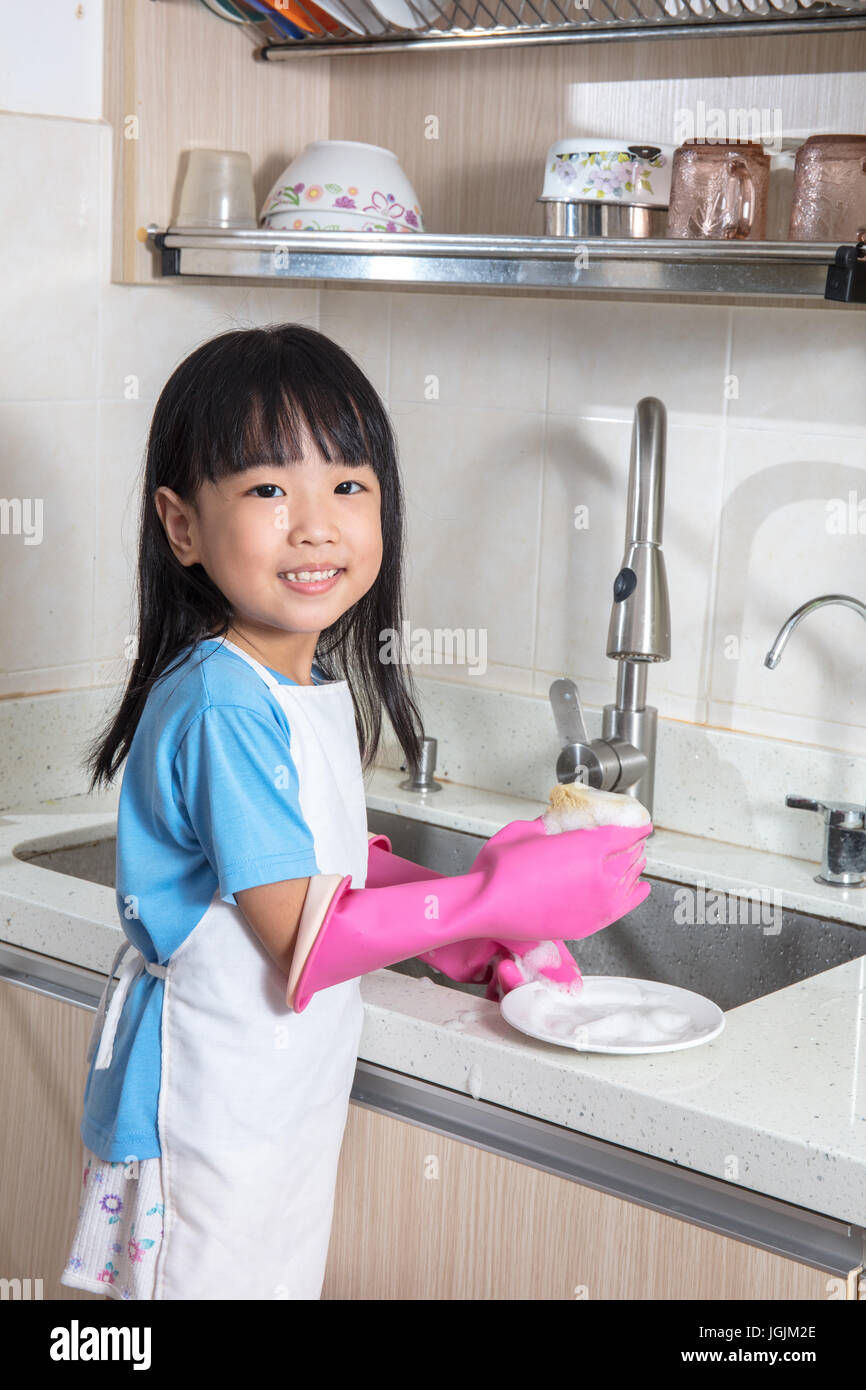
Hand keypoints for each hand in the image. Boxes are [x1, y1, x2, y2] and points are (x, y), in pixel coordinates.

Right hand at [420, 815, 650, 993]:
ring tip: (634, 861)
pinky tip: (640, 889)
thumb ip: (552, 825)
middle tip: (632, 840)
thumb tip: (558, 825)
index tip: (640, 826)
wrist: (487, 906)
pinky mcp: (588, 924)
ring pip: (629, 881)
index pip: (625, 835)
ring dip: (633, 868)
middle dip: (633, 847)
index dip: (635, 828)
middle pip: (630, 857)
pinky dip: (634, 896)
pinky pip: (622, 907)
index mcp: (588, 848)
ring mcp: (596, 904)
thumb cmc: (501, 869)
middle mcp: (599, 876)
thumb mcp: (528, 830)